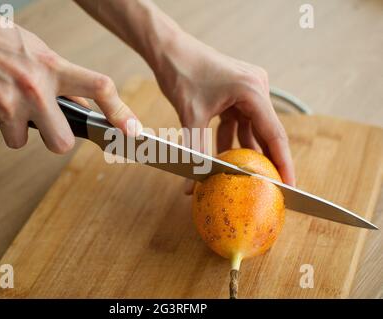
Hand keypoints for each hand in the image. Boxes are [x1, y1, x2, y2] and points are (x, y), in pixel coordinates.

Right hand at [0, 0, 140, 152]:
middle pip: (62, 143)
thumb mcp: (36, 50)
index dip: (120, 112)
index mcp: (52, 67)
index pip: (98, 88)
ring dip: (15, 126)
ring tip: (4, 98)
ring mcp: (5, 103)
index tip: (132, 131)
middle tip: (45, 122)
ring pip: (21, 141)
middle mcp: (32, 88)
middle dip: (56, 139)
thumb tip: (81, 104)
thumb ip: (60, 79)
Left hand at [152, 32, 295, 189]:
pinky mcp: (237, 92)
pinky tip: (226, 156)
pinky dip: (233, 137)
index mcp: (253, 91)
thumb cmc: (182, 74)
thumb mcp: (191, 116)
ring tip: (246, 176)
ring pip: (251, 128)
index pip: (274, 134)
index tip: (290, 186)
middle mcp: (256, 88)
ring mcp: (248, 89)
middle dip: (264, 160)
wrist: (169, 49)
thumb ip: (195, 152)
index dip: (283, 163)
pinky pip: (239, 120)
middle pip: (265, 132)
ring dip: (245, 150)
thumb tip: (191, 188)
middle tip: (268, 186)